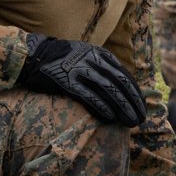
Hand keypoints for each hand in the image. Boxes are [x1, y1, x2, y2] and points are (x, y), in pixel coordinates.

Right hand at [16, 34, 145, 125]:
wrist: (33, 56)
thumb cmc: (62, 61)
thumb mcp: (85, 56)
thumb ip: (102, 68)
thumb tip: (121, 88)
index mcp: (99, 54)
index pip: (124, 75)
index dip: (135, 93)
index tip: (142, 107)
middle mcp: (92, 59)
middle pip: (120, 82)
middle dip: (133, 102)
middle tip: (140, 118)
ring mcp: (79, 69)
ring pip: (108, 89)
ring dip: (122, 106)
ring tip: (130, 121)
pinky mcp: (66, 81)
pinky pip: (88, 95)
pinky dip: (101, 106)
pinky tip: (110, 117)